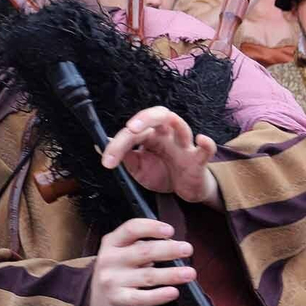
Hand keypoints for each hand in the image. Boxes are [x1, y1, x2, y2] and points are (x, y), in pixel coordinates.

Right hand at [88, 218, 196, 305]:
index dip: (151, 227)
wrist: (93, 295)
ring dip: (171, 274)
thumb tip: (174, 244)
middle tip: (187, 249)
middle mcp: (110, 259)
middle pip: (143, 252)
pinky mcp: (118, 299)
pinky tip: (173, 292)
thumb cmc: (117, 268)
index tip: (170, 230)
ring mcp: (113, 280)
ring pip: (147, 276)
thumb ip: (143, 244)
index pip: (131, 229)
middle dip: (168, 250)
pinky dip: (159, 296)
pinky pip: (141, 298)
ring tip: (190, 273)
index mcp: (113, 241)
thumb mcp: (122, 249)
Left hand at [101, 107, 221, 207]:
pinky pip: (206, 149)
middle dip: (143, 118)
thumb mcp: (138, 168)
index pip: (133, 133)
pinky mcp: (198, 160)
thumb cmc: (163, 174)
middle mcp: (168, 135)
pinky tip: (201, 139)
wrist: (185, 191)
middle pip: (158, 115)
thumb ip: (124, 156)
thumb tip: (99, 146)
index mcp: (151, 136)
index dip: (117, 145)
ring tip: (146, 129)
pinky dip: (206, 143)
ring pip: (179, 124)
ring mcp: (184, 145)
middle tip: (129, 129)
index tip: (107, 162)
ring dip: (164, 122)